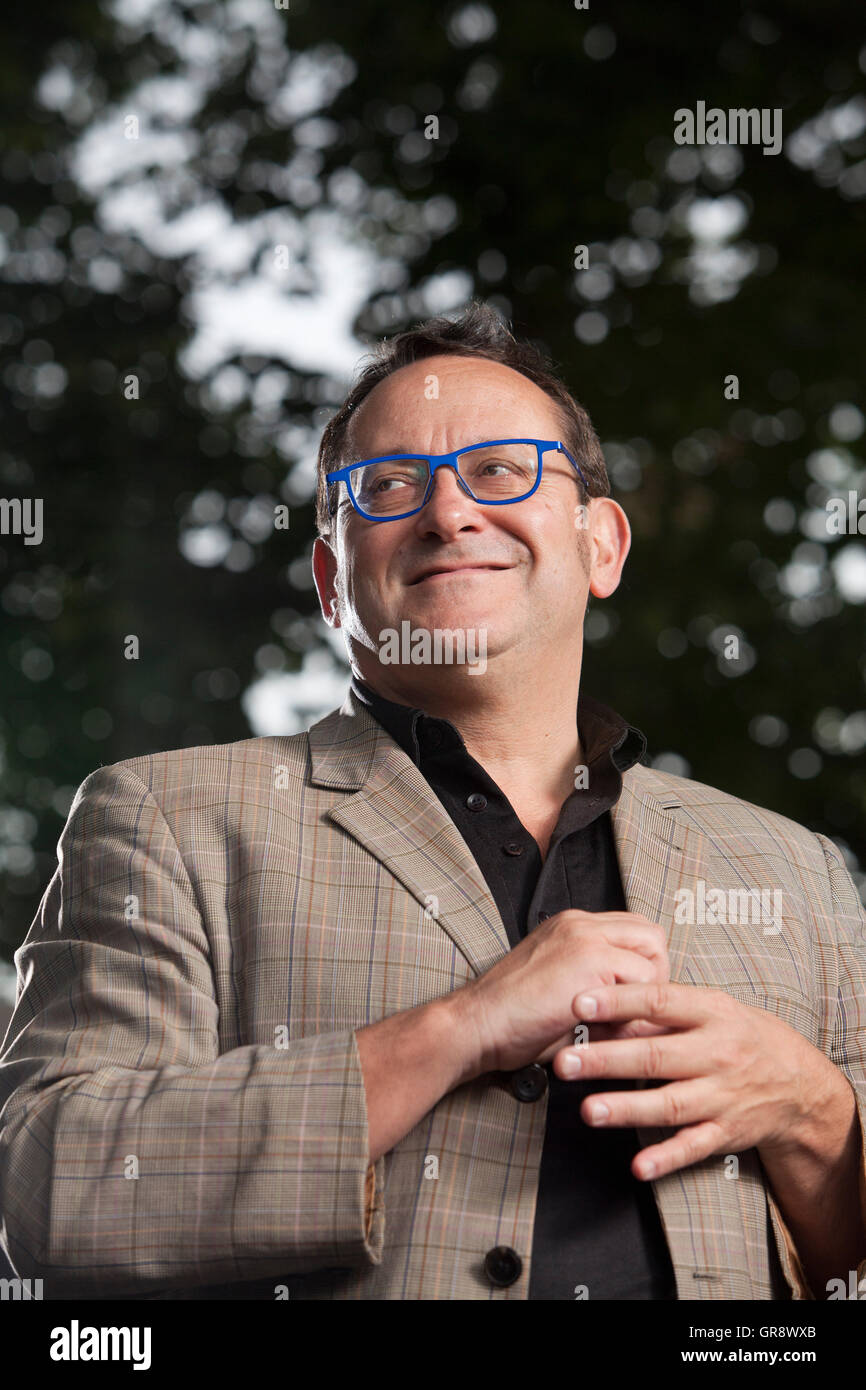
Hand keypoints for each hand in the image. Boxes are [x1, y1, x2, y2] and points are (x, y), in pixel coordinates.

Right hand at [455, 909, 668, 1077]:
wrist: (477, 1024)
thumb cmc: (513, 1018)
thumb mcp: (562, 987)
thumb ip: (599, 984)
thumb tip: (647, 1010)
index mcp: (572, 925)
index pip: (633, 930)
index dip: (643, 966)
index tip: (633, 999)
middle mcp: (581, 923)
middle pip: (651, 935)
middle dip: (656, 975)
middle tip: (639, 1011)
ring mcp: (586, 937)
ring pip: (654, 955)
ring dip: (647, 993)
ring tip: (622, 1022)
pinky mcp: (590, 960)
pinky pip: (644, 983)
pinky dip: (636, 1012)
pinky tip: (608, 1030)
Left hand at [550, 981, 842, 1180]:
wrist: (797, 1083)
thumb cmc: (738, 1035)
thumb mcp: (711, 1008)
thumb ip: (664, 1008)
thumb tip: (609, 1003)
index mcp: (712, 1013)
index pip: (661, 1002)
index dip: (620, 1002)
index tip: (581, 1003)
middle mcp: (717, 1054)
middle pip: (657, 1056)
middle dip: (608, 1060)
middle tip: (566, 1062)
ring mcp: (722, 1096)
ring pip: (671, 1103)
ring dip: (628, 1108)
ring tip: (589, 1111)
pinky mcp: (726, 1132)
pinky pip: (694, 1147)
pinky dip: (667, 1158)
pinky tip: (639, 1166)